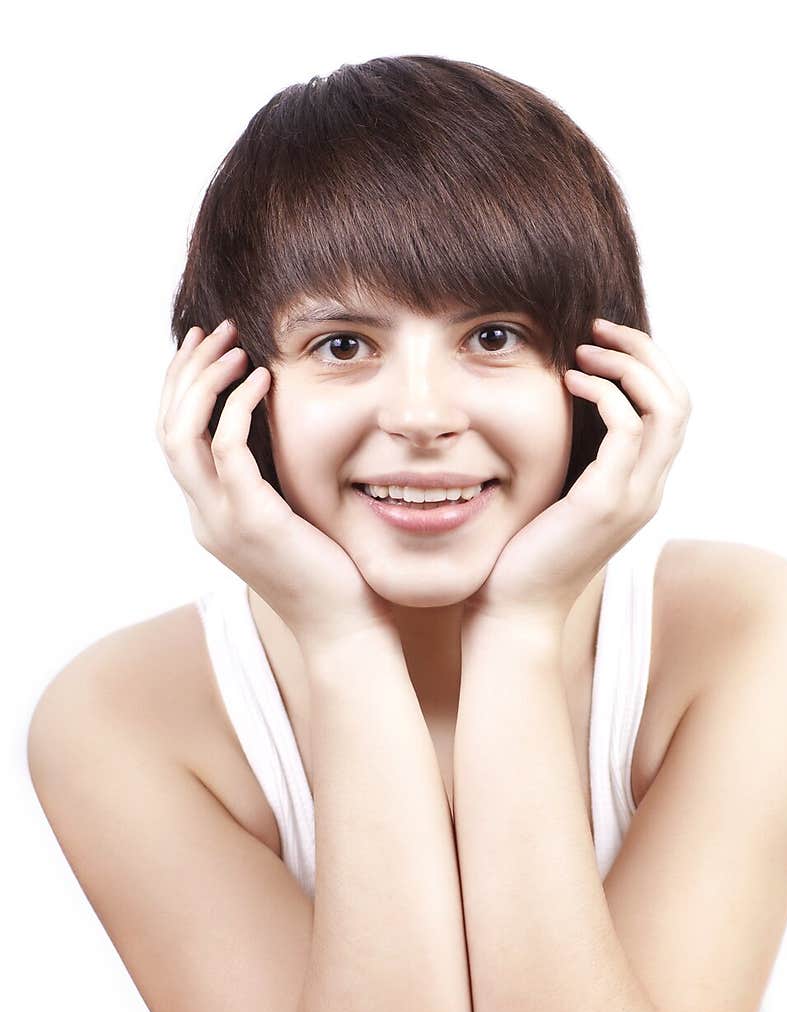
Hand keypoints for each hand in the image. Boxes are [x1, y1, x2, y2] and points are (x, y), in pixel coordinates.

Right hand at [156, 320, 396, 649]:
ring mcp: (222, 520)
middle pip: (165, 429)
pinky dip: (238, 407)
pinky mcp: (253, 521)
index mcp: (209, 515)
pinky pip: (227, 449)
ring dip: (203, 381)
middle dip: (185, 373)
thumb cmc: (332, 574)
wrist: (345, 628)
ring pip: (181, 434)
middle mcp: (204, 517)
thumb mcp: (291, 518)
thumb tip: (281, 433)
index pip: (173, 440)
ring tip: (234, 346)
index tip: (206, 349)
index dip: (182, 389)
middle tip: (214, 332)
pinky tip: (263, 380)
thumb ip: (272, 480)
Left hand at [462, 319, 690, 636]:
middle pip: (681, 400)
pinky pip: (626, 429)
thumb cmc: (523, 554)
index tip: (604, 343)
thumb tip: (562, 410)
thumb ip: (575, 458)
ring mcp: (633, 497)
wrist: (514, 610)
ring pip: (666, 408)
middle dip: (645, 353)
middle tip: (601, 329)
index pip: (674, 411)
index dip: (648, 366)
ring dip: (627, 365)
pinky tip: (569, 382)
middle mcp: (648, 490)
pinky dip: (603, 393)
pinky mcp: (605, 502)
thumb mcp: (558, 495)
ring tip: (584, 350)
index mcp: (641, 487)